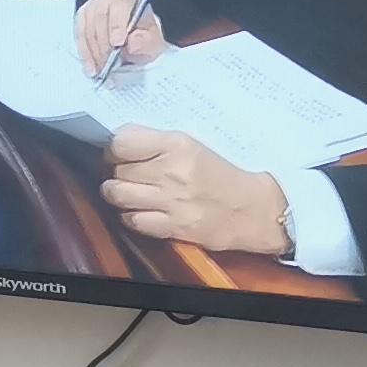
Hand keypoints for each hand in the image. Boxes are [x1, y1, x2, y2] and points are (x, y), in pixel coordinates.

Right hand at [74, 0, 170, 76]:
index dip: (117, 25)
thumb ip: (146, 42)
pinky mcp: (82, 19)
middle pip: (100, 18)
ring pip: (87, 29)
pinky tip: (91, 68)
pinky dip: (85, 54)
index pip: (120, 5)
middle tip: (108, 65)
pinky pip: (79, 37)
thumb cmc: (144, 38)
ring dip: (93, 53)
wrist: (135, 38)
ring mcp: (92, 7)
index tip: (117, 44)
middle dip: (104, 45)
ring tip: (101, 71)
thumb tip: (132, 44)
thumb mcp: (154, 42)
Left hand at [101, 124, 290, 253]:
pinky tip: (140, 211)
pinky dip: (131, 216)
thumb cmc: (220, 175)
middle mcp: (172, 171)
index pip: (121, 142)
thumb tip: (117, 140)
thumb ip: (154, 142)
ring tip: (126, 192)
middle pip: (117, 170)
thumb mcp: (190, 146)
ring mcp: (171, 201)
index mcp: (177, 145)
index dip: (113, 149)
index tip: (118, 153)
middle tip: (126, 174)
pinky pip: (133, 221)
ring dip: (117, 194)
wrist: (252, 209)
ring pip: (118, 195)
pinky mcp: (174, 226)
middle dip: (115, 172)